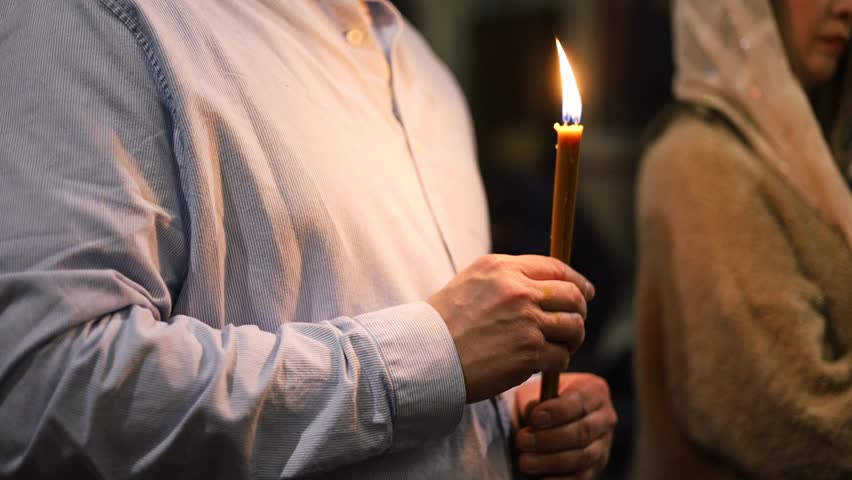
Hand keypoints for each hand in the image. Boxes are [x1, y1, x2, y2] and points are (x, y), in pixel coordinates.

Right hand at [428, 254, 593, 403]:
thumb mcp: (470, 283)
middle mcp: (517, 290)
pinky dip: (557, 362)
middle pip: (572, 296)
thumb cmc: (444, 324)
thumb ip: (505, 278)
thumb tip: (542, 285)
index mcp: (502, 268)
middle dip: (580, 312)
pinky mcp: (528, 352)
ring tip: (560, 348)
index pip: (555, 268)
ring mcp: (525, 322)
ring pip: (573, 327)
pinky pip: (561, 356)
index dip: (576, 281)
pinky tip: (544, 364)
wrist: (425, 355)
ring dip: (571, 340)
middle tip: (573, 326)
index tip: (586, 293)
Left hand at [514, 373, 615, 478]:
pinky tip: (537, 478)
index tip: (535, 417)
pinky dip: (557, 479)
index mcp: (595, 391)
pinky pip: (580, 478)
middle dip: (549, 439)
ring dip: (550, 461)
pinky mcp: (596, 467)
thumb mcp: (540, 390)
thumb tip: (533, 413)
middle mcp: (605, 418)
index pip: (580, 402)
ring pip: (581, 458)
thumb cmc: (545, 401)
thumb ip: (538, 399)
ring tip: (525, 461)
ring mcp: (603, 445)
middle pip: (582, 432)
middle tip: (523, 440)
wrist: (552, 417)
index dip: (557, 411)